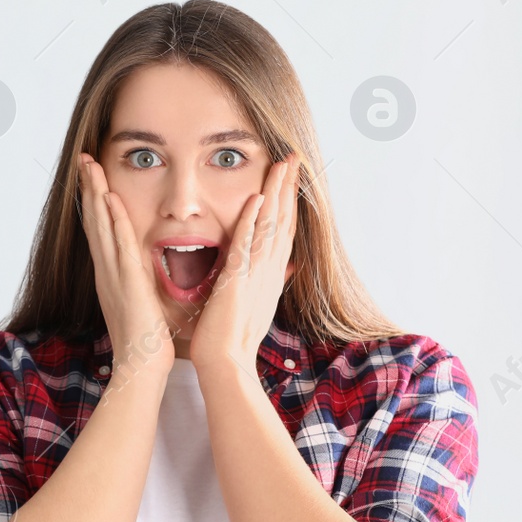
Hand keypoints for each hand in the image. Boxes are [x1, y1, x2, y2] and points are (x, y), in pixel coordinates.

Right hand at [77, 152, 174, 382]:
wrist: (141, 367)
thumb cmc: (146, 342)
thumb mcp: (139, 304)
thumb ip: (138, 285)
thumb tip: (142, 274)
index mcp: (110, 275)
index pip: (99, 231)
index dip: (93, 202)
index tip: (91, 177)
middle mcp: (106, 270)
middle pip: (93, 220)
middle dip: (87, 188)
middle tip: (83, 158)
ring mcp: (114, 274)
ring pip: (101, 225)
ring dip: (94, 193)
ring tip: (89, 165)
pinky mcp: (127, 281)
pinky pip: (119, 243)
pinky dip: (113, 220)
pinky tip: (108, 198)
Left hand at [188, 156, 299, 380]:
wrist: (227, 363)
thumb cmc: (235, 338)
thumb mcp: (258, 304)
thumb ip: (271, 282)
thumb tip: (288, 268)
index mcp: (272, 276)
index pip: (285, 231)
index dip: (290, 202)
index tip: (292, 177)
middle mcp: (270, 271)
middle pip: (285, 221)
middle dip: (289, 187)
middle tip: (294, 158)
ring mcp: (257, 274)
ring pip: (272, 226)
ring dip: (277, 193)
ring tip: (283, 164)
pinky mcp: (238, 280)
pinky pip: (248, 244)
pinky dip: (254, 220)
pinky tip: (257, 197)